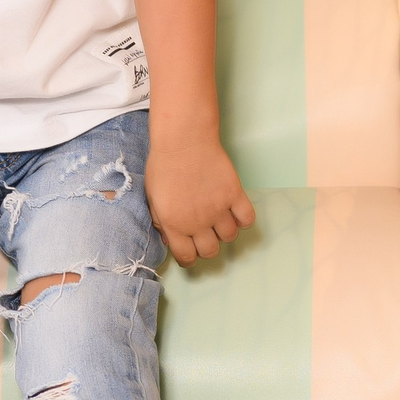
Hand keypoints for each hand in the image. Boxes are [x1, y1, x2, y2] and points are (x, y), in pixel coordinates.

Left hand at [149, 136, 255, 265]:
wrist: (183, 140)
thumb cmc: (163, 165)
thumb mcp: (151, 196)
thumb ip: (160, 221)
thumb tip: (170, 239)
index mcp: (174, 224)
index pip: (187, 257)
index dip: (188, 258)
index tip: (190, 252)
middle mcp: (197, 222)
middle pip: (210, 251)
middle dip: (206, 247)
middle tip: (204, 235)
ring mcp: (218, 209)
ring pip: (230, 236)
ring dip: (224, 231)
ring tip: (218, 219)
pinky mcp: (235, 195)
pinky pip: (247, 219)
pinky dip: (243, 219)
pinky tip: (235, 211)